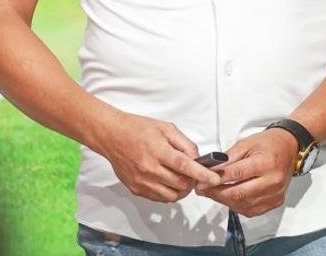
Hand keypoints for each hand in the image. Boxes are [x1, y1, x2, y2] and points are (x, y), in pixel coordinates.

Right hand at [92, 111, 220, 202]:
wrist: (112, 136)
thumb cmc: (137, 129)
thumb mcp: (165, 128)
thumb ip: (184, 143)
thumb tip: (198, 158)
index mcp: (158, 150)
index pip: (186, 167)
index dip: (202, 174)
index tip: (214, 178)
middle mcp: (149, 168)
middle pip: (181, 184)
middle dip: (194, 181)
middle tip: (195, 174)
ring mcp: (142, 182)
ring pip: (172, 196)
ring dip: (182, 189)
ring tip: (181, 178)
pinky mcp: (136, 189)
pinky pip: (159, 198)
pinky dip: (169, 193)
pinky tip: (168, 181)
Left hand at [196, 128, 297, 216]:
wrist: (290, 148)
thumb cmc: (268, 144)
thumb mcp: (246, 143)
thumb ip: (228, 158)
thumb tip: (210, 170)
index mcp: (265, 163)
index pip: (237, 174)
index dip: (216, 179)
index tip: (201, 182)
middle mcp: (272, 181)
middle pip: (239, 194)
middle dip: (217, 193)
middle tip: (202, 190)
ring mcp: (275, 194)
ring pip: (244, 205)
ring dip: (225, 201)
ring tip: (212, 193)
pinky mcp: (275, 202)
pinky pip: (252, 210)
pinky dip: (237, 205)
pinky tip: (228, 198)